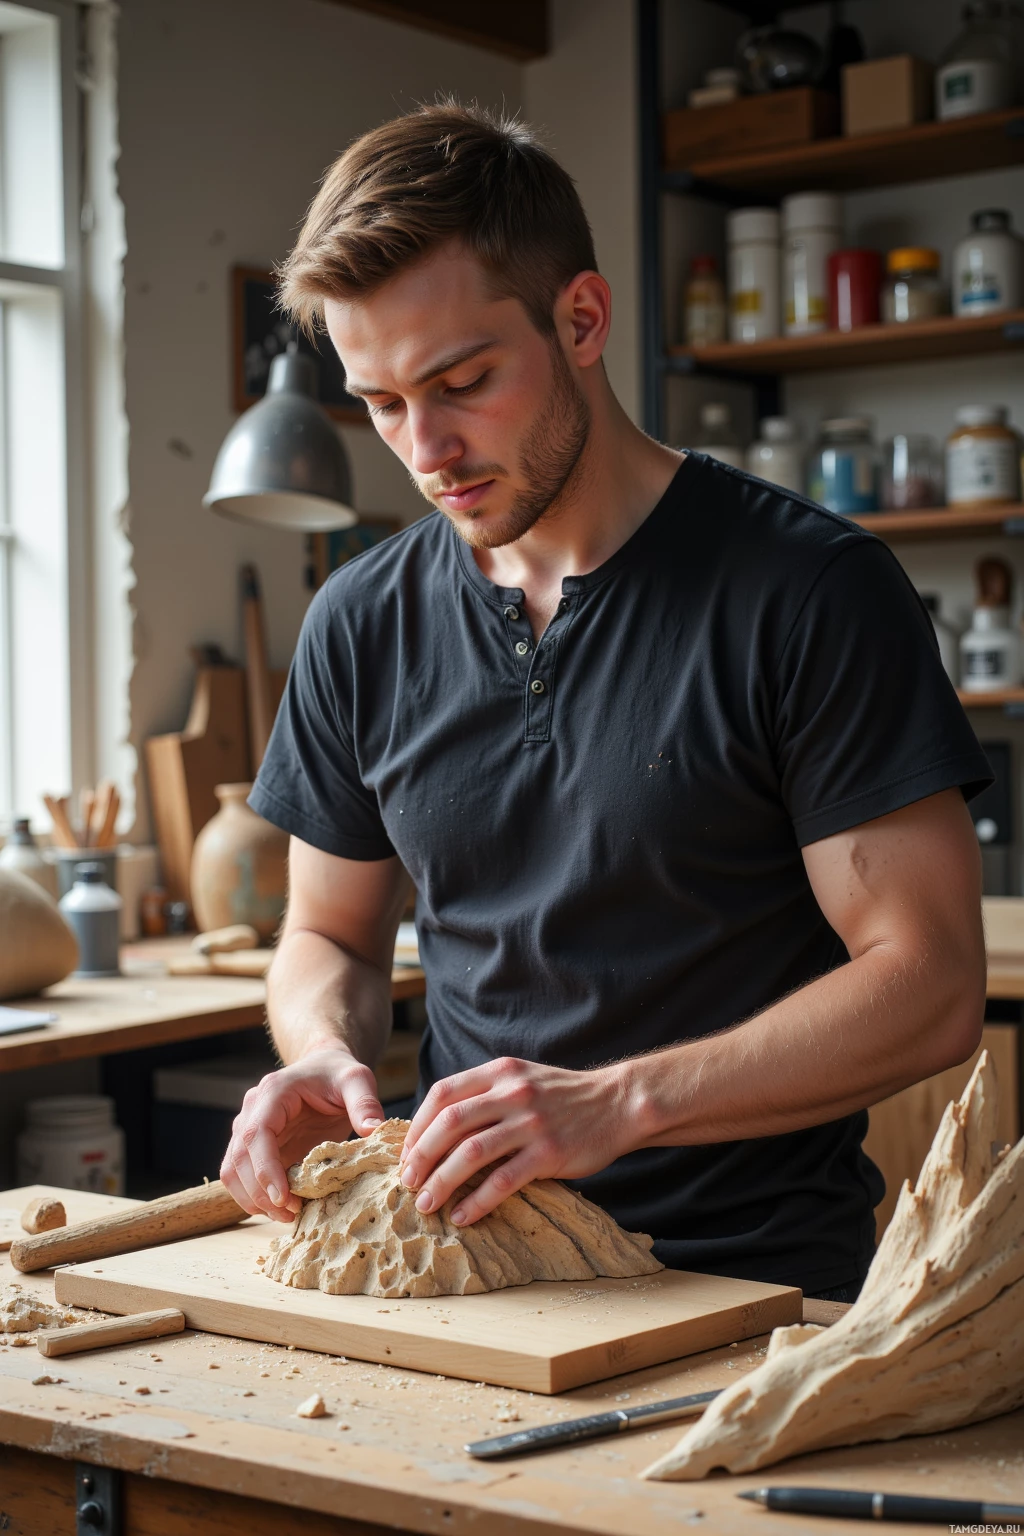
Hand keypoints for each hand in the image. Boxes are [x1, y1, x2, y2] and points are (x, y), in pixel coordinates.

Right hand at [220, 1047, 385, 1221]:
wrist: (323, 1069)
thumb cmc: (337, 1074)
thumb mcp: (356, 1080)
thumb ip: (364, 1103)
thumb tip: (374, 1131)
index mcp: (273, 1092)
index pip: (256, 1134)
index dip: (265, 1169)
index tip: (283, 1198)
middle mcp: (252, 1110)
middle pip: (239, 1158)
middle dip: (260, 1192)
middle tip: (291, 1214)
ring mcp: (248, 1129)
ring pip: (233, 1171)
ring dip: (253, 1199)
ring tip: (286, 1216)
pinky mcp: (254, 1148)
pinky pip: (241, 1176)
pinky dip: (254, 1197)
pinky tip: (280, 1208)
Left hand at [398, 1056, 643, 1226]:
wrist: (618, 1103)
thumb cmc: (564, 1097)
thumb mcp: (522, 1078)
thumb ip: (486, 1093)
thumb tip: (439, 1127)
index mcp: (500, 1072)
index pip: (443, 1093)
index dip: (418, 1125)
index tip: (407, 1152)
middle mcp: (512, 1093)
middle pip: (449, 1123)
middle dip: (421, 1156)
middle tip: (407, 1182)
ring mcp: (531, 1122)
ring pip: (471, 1153)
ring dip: (442, 1182)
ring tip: (427, 1204)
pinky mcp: (549, 1153)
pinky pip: (503, 1180)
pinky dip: (477, 1201)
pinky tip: (463, 1215)